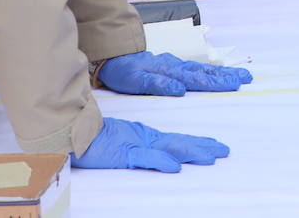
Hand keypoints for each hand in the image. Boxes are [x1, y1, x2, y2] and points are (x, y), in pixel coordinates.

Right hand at [71, 117, 228, 172]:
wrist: (74, 132)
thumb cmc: (97, 140)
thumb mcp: (126, 145)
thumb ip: (143, 151)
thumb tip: (166, 160)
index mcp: (147, 136)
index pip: (178, 141)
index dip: (198, 143)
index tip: (215, 147)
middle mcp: (146, 138)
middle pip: (180, 143)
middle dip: (203, 146)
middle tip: (224, 150)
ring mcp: (136, 145)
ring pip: (170, 148)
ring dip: (191, 152)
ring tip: (210, 156)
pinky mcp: (124, 153)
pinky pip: (145, 158)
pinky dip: (161, 161)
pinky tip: (175, 166)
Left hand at [96, 51, 252, 95]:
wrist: (111, 55)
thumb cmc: (123, 71)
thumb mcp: (137, 80)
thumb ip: (159, 83)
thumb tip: (181, 88)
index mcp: (171, 71)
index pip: (198, 78)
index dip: (218, 82)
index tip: (236, 84)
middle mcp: (175, 66)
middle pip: (205, 72)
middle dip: (227, 75)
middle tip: (247, 77)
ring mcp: (173, 64)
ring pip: (201, 69)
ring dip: (220, 73)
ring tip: (237, 74)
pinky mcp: (168, 65)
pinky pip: (193, 67)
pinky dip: (206, 70)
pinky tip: (211, 72)